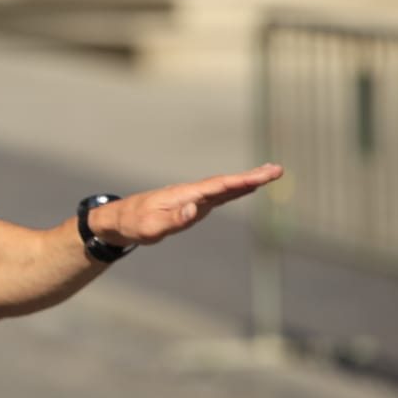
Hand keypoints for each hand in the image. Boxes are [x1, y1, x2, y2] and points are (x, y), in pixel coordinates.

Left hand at [102, 163, 282, 246]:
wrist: (119, 219)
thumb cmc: (134, 224)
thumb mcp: (152, 227)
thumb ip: (174, 219)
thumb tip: (196, 209)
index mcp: (184, 195)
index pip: (219, 186)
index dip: (242, 180)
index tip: (263, 175)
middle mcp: (191, 192)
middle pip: (226, 183)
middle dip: (252, 177)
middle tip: (277, 170)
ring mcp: (192, 197)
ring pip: (224, 187)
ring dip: (247, 181)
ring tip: (269, 174)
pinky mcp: (192, 204)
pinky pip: (218, 195)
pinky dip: (235, 190)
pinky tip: (246, 187)